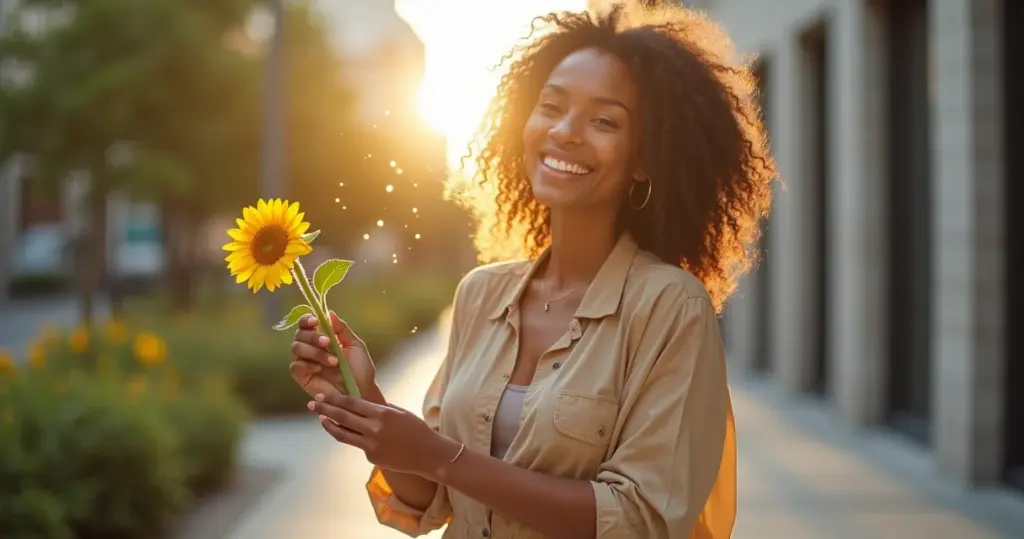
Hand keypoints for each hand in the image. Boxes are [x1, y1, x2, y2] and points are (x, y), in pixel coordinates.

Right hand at [290, 312, 381, 402]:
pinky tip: (319, 369)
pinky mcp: (302, 376)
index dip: (306, 320)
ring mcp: (305, 362)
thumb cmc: (360, 370)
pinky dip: (306, 365)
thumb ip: (342, 329)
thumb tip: (329, 313)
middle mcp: (311, 348)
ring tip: (333, 361)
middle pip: (299, 334)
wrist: (360, 392)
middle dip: (313, 336)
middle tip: (328, 342)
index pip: (307, 324)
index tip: (315, 321)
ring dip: (314, 351)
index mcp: (323, 338)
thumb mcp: (355, 346)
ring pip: (296, 348)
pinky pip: (295, 366)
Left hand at [308, 392, 458, 477]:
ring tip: (321, 419)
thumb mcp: (398, 412)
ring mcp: (371, 445)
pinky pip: (357, 445)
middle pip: (342, 416)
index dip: (335, 398)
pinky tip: (352, 433)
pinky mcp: (371, 457)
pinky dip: (354, 438)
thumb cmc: (415, 428)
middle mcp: (374, 429)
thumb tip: (359, 403)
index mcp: (381, 413)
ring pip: (343, 434)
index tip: (323, 395)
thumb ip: (378, 408)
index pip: (352, 403)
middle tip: (312, 404)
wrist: (427, 454)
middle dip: (325, 409)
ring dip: (329, 425)